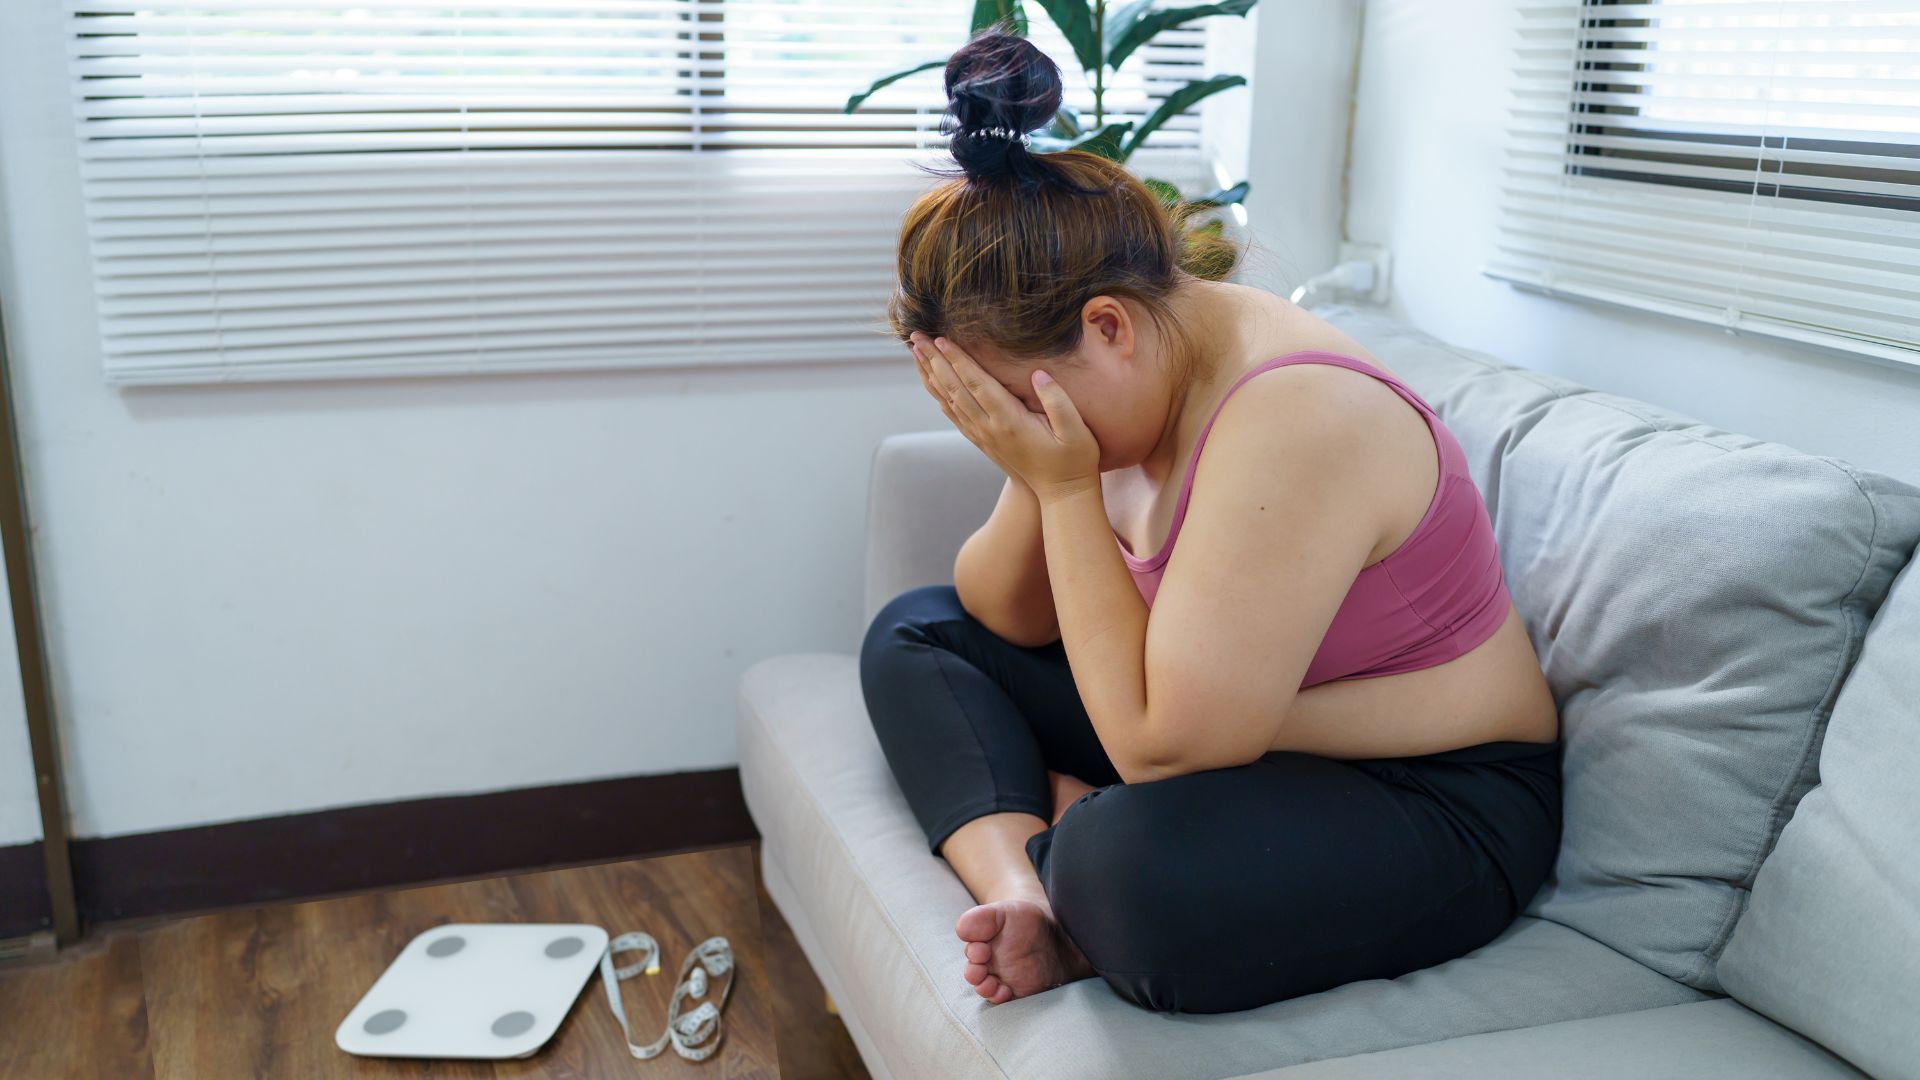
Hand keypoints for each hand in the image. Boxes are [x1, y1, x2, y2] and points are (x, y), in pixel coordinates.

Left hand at [909, 332, 1100, 500]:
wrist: (1061, 494)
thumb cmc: (1074, 460)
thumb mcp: (1076, 431)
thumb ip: (1058, 401)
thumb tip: (1038, 373)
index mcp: (1010, 421)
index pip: (977, 384)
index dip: (958, 360)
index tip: (940, 339)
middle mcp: (990, 429)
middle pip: (955, 389)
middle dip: (934, 360)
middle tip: (916, 336)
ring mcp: (984, 436)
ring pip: (949, 401)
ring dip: (931, 375)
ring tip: (916, 353)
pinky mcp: (983, 441)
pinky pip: (954, 414)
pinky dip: (939, 394)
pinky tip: (932, 382)